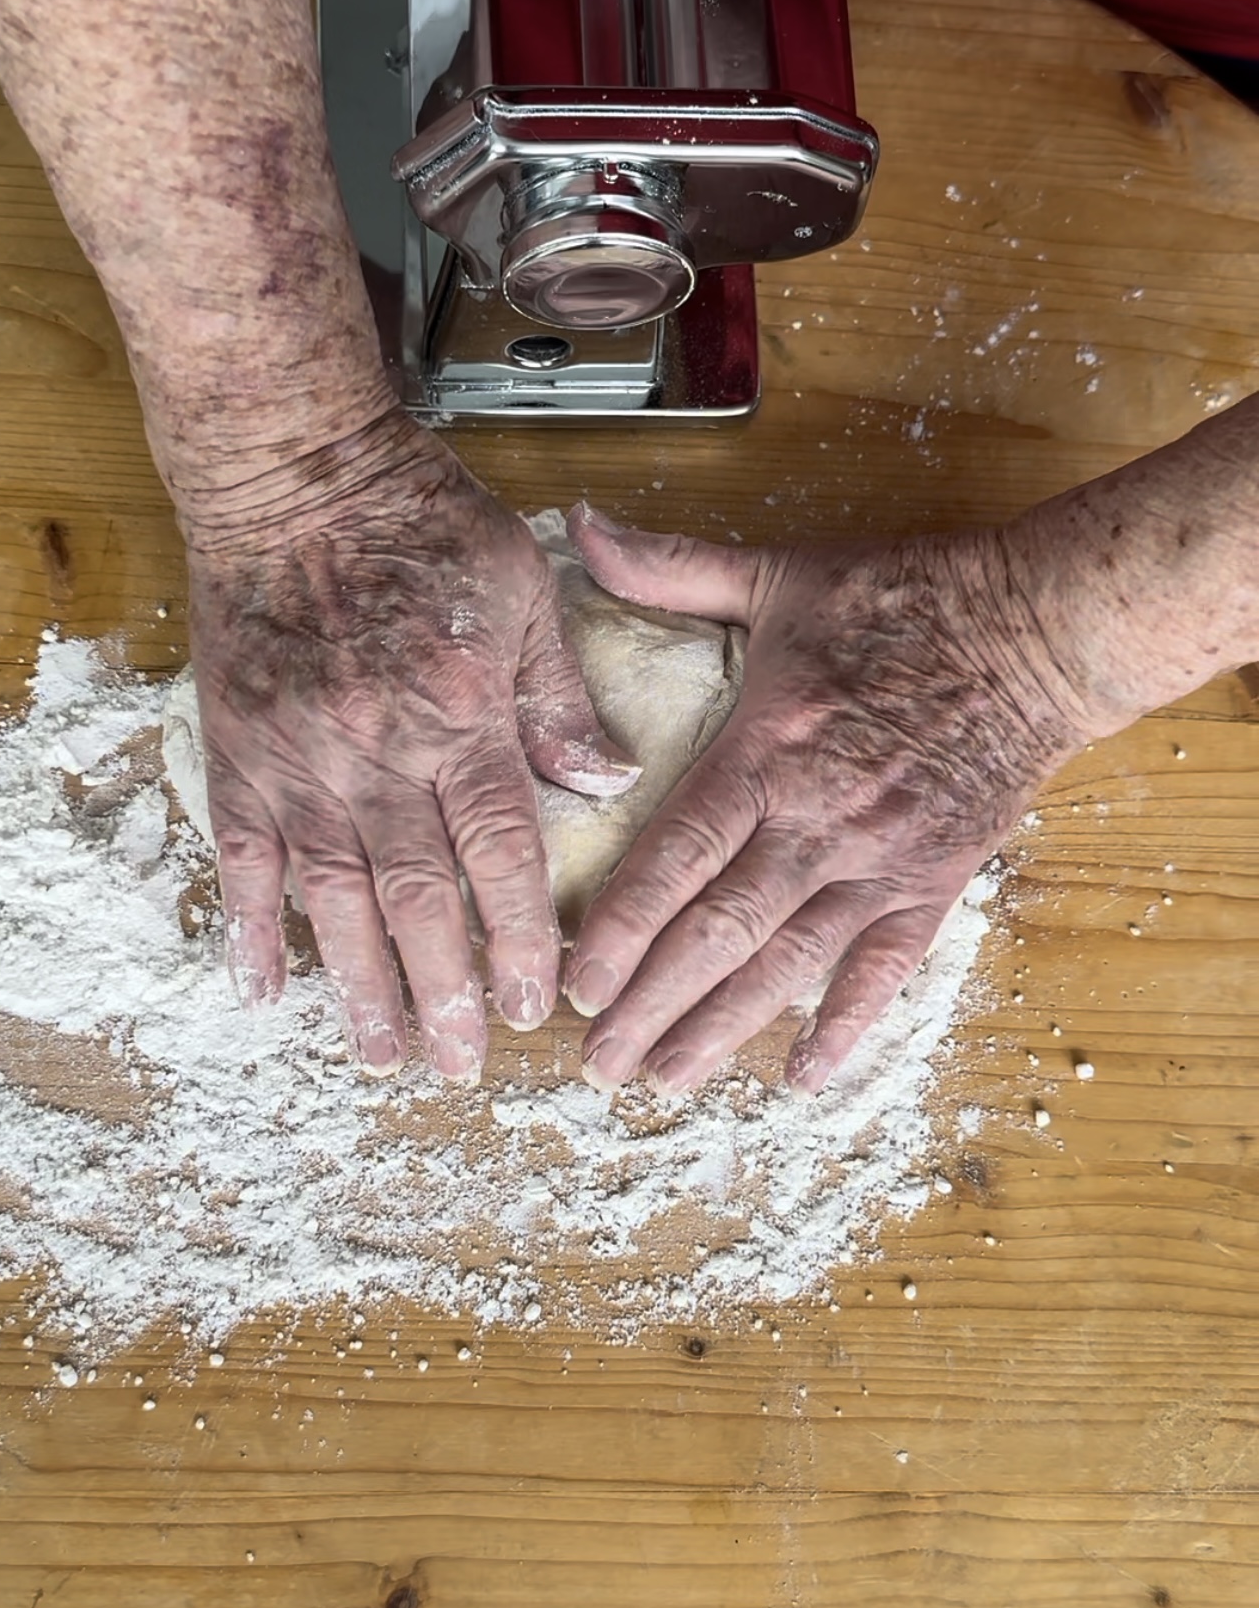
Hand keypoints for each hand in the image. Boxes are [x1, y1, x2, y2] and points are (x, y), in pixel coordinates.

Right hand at [186, 429, 637, 1079]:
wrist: (295, 474)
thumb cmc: (422, 523)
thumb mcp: (524, 593)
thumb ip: (560, 697)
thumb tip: (609, 781)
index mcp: (463, 717)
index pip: (501, 854)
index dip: (519, 938)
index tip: (536, 1005)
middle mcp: (381, 754)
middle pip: (417, 899)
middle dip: (444, 992)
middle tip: (460, 1067)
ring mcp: (302, 761)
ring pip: (334, 897)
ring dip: (357, 986)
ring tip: (380, 1055)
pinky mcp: (241, 754)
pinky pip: (242, 858)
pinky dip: (252, 928)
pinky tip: (264, 992)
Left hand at [563, 505, 1093, 1095]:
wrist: (1033, 630)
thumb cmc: (901, 599)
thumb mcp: (777, 573)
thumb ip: (670, 568)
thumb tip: (579, 527)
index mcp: (764, 751)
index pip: (673, 859)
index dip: (619, 930)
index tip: (573, 984)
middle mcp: (814, 821)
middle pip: (715, 932)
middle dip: (649, 1005)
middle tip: (596, 1062)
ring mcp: (877, 861)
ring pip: (786, 965)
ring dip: (722, 1030)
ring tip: (665, 1080)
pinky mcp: (932, 882)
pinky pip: (884, 972)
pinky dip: (844, 1028)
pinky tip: (802, 1077)